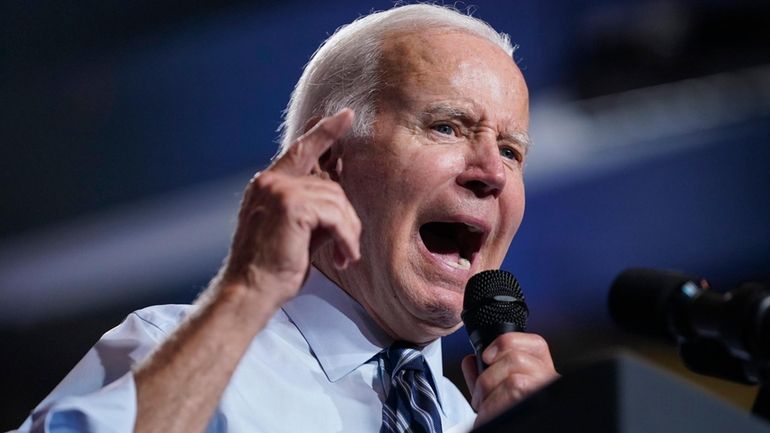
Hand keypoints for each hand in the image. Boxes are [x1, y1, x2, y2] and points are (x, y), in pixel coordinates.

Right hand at [219, 108, 360, 305]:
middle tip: (348, 246)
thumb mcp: (297, 231)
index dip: (325, 131)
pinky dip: (346, 238)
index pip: (301, 150)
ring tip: (343, 255)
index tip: (346, 115)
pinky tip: (342, 257)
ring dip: (348, 232)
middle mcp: (270, 181)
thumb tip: (342, 193)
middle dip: (347, 217)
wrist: (249, 291)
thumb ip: (316, 208)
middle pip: (330, 184)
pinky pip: (336, 214)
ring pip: (337, 199)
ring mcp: (279, 190)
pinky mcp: (291, 205)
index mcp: (267, 185)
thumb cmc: (272, 269)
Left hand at [461, 332, 558, 425]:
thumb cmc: (503, 414)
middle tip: (481, 395)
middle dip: (488, 377)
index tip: (487, 357)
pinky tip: (488, 415)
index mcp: (541, 369)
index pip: (534, 342)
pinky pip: (512, 397)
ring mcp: (544, 393)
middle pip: (516, 358)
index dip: (505, 343)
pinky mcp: (535, 407)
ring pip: (514, 380)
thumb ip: (482, 373)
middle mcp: (548, 379)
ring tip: (484, 407)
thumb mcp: (494, 390)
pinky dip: (491, 407)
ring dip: (489, 394)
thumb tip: (470, 361)